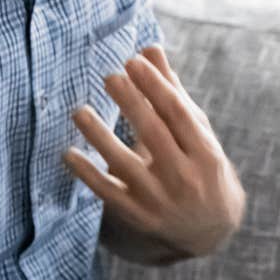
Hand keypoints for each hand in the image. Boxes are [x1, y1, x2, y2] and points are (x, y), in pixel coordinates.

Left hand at [65, 45, 245, 258]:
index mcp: (205, 153)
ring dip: (100, 137)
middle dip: (132, 103)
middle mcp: (185, 177)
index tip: (133, 61)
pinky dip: (88, 173)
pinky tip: (69, 153)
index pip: (178, 113)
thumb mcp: (197, 133)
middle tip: (110, 76)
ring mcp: (160, 200)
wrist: (210, 231)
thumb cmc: (201, 168)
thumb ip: (172, 92)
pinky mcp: (138, 217)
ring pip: (126, 164)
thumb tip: (150, 48)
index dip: (156, 86)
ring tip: (79, 111)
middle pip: (155, 134)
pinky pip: (108, 193)